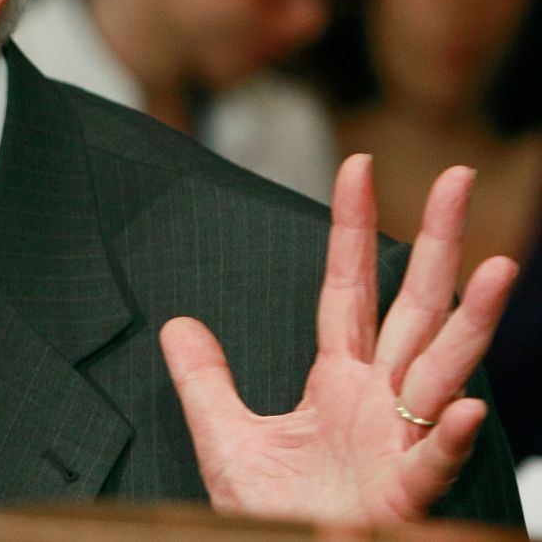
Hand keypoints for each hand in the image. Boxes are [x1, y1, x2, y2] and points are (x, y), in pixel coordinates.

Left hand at [160, 154, 517, 524]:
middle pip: (416, 309)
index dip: (353, 229)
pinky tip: (464, 406)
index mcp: (341, 381)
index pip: (348, 289)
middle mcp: (380, 401)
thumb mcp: (226, 438)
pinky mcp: (405, 496)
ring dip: (471, 323)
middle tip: (460, 177)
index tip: (356, 167)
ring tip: (497, 267)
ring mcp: (399, 444)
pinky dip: (448, 436)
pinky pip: (431, 461)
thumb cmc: (271, 515)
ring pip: (443, 371)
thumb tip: (177, 324)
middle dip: (439, 244)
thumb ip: (205, 381)